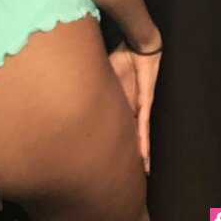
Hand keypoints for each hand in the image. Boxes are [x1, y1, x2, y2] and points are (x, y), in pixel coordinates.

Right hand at [108, 42, 161, 174]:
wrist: (138, 46)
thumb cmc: (122, 58)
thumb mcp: (105, 75)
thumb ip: (95, 85)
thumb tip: (73, 88)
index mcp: (123, 103)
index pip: (121, 126)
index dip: (119, 142)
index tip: (115, 158)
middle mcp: (133, 108)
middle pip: (133, 135)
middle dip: (134, 154)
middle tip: (135, 173)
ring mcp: (140, 106)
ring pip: (141, 135)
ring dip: (142, 152)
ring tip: (143, 170)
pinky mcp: (146, 102)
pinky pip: (144, 124)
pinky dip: (143, 139)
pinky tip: (143, 153)